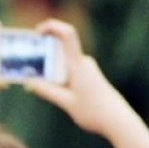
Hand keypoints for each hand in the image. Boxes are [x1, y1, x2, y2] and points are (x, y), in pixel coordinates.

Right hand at [24, 19, 130, 137]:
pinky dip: (57, 79)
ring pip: (61, 65)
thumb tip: (29, 82)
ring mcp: (87, 69)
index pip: (67, 35)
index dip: (52, 26)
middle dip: (42, 60)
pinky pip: (67, 72)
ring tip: (45, 92)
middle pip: (58, 52)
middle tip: (30, 76)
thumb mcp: (66, 103)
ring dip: (49, 74)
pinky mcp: (88, 77)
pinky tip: (57, 95)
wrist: (119, 121)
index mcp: (78, 65)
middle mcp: (83, 63)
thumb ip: (46, 91)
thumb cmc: (95, 112)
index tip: (37, 32)